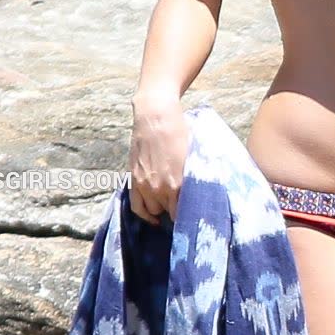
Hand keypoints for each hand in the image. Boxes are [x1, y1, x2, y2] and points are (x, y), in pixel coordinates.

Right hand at [127, 91, 190, 224]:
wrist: (156, 116)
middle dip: (177, 212)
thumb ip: (193, 178)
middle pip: (169, 213)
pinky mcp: (134, 180)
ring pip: (153, 211)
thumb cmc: (179, 132)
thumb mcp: (192, 157)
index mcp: (178, 183)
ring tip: (171, 208)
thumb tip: (200, 194)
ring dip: (162, 211)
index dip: (190, 216)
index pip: (183, 213)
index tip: (196, 216)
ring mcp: (145, 185)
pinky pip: (137, 207)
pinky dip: (145, 215)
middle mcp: (160, 188)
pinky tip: (153, 218)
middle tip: (185, 211)